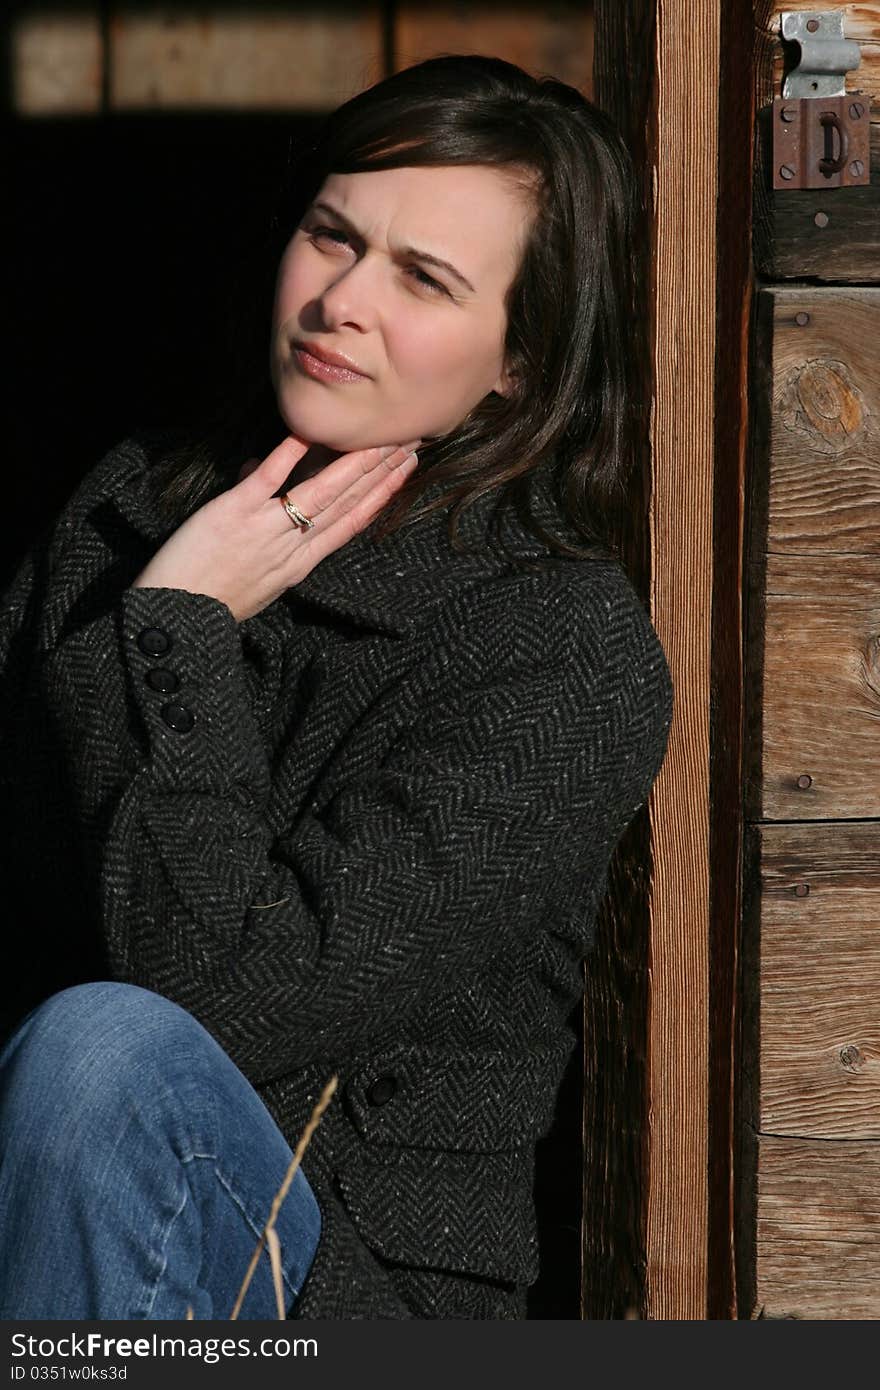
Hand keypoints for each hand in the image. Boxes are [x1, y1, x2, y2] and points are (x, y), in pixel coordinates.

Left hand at [130, 434, 421, 621]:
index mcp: (299, 564)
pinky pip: (267, 480)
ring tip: (381, 441)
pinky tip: (307, 432)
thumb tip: (258, 476)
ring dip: (353, 464)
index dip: (381, 496)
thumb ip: (265, 531)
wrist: (176, 616)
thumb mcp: (254, 578)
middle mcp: (291, 547)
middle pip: (346, 504)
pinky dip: (287, 455)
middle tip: (409, 444)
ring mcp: (265, 529)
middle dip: (381, 473)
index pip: (350, 524)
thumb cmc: (212, 601)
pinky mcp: (234, 514)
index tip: (404, 472)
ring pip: (320, 493)